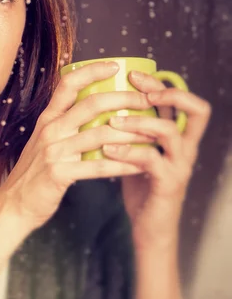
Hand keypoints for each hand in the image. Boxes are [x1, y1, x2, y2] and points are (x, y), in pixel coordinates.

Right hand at [2, 62, 156, 228]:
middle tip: (148, 101)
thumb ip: (64, 125)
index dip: (92, 70)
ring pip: (101, 134)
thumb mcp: (44, 141)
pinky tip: (140, 165)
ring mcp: (54, 151)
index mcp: (47, 118)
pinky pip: (99, 166)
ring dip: (132, 134)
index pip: (68, 84)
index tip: (116, 66)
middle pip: (92, 104)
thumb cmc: (34, 173)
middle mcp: (50, 130)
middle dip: (125, 99)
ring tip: (154, 135)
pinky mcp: (60, 173)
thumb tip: (95, 110)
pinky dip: (123, 165)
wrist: (14, 204)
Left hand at [102, 70, 211, 249]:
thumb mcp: (140, 150)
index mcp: (179, 135)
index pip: (182, 99)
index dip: (161, 83)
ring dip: (140, 122)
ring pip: (170, 132)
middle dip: (165, 94)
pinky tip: (107, 150)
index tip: (132, 74)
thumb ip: (133, 129)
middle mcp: (186, 146)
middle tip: (136, 91)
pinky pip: (151, 161)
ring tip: (112, 122)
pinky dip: (128, 152)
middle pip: (193, 109)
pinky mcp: (168, 183)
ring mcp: (180, 165)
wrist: (148, 224)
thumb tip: (104, 101)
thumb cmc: (141, 183)